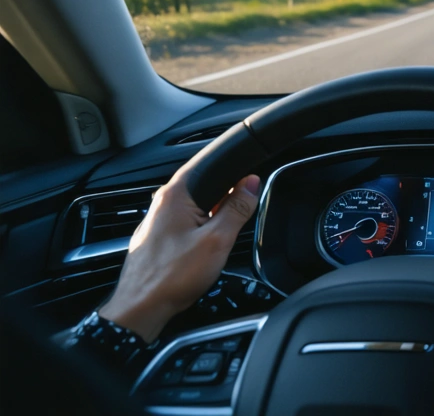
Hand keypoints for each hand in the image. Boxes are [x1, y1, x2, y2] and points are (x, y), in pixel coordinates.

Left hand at [98, 170, 260, 341]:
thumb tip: (252, 184)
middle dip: (225, 197)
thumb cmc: (172, 276)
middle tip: (238, 218)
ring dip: (213, 217)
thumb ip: (236, 209)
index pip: (208, 165)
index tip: (250, 182)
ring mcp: (157, 222)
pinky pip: (185, 224)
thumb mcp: (217, 240)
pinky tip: (205, 249)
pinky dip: (200, 230)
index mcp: (175, 195)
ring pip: (195, 208)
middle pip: (204, 187)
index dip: (233, 170)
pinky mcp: (157, 239)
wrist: (140, 309)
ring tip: (220, 238)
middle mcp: (162, 204)